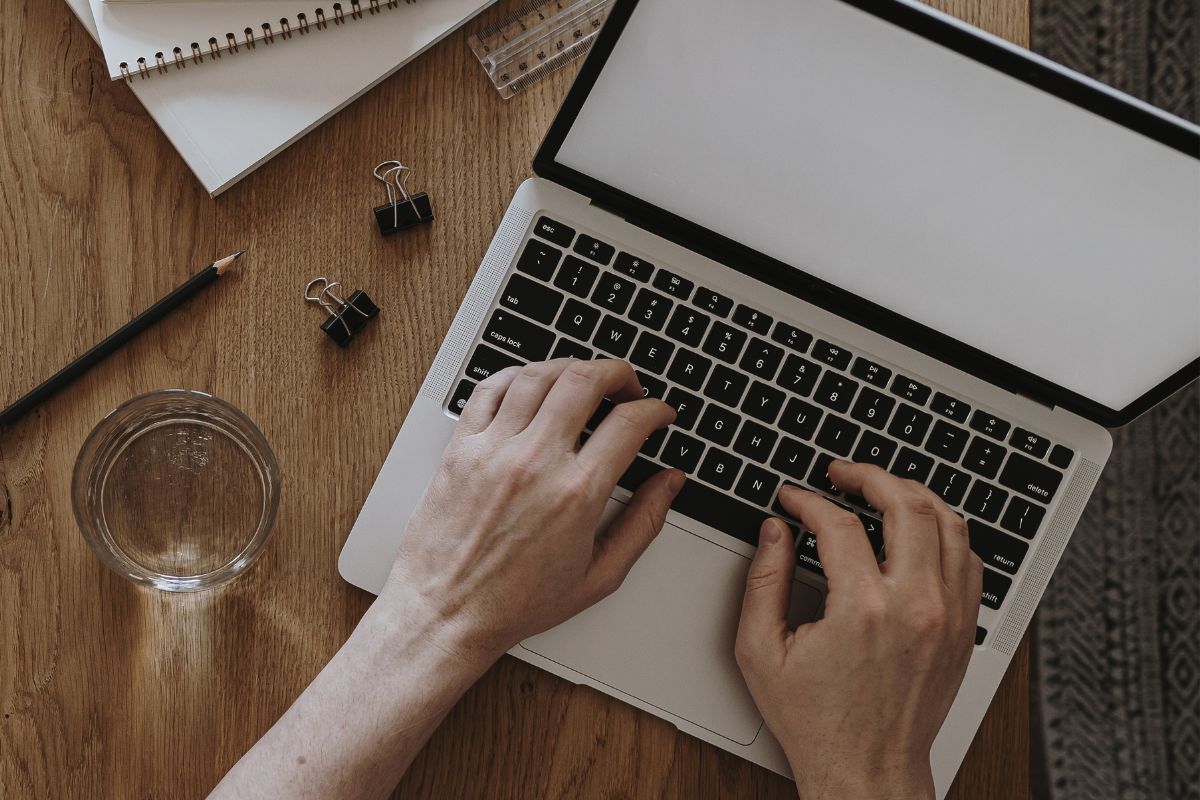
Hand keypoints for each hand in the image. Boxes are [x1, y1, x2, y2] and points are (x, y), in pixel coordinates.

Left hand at [380, 358, 683, 663]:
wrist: (445, 613)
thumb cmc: (516, 603)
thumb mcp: (599, 575)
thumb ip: (643, 523)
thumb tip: (670, 483)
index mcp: (576, 494)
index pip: (629, 423)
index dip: (655, 410)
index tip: (659, 414)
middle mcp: (535, 462)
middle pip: (586, 380)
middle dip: (618, 373)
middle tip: (628, 385)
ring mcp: (493, 450)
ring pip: (538, 375)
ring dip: (570, 367)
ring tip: (584, 380)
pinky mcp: (460, 447)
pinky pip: (489, 388)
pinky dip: (517, 375)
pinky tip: (532, 385)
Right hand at [734, 461, 982, 799]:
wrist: (867, 771)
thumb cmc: (816, 722)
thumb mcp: (761, 653)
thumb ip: (763, 583)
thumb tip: (774, 532)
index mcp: (861, 610)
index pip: (839, 523)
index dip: (808, 500)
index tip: (793, 499)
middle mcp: (914, 607)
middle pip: (906, 505)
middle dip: (869, 476)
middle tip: (843, 473)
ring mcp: (948, 617)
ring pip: (948, 524)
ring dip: (913, 494)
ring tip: (883, 489)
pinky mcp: (963, 630)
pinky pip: (969, 559)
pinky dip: (945, 531)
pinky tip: (918, 528)